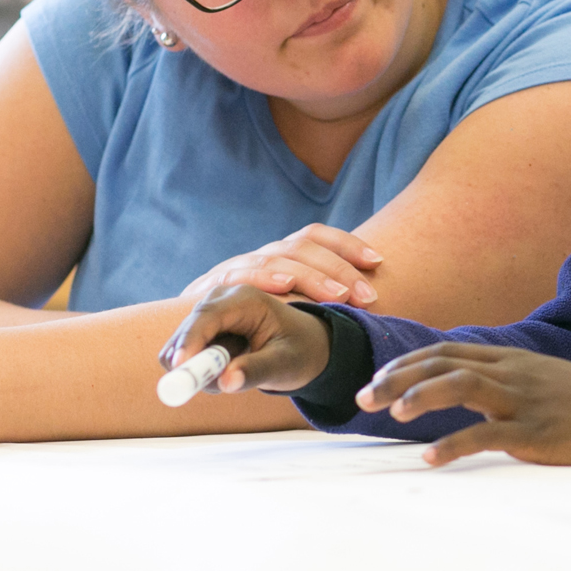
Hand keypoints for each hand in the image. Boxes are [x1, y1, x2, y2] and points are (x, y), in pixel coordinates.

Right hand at [160, 285, 330, 392]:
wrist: (305, 344)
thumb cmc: (300, 350)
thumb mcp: (284, 364)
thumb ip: (255, 371)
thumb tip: (225, 381)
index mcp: (246, 299)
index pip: (207, 316)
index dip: (190, 341)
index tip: (179, 368)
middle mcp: (222, 298)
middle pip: (186, 330)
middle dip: (192, 362)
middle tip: (218, 385)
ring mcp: (209, 310)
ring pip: (180, 346)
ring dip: (200, 368)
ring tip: (238, 370)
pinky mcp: (201, 326)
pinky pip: (184, 352)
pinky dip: (200, 368)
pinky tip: (229, 366)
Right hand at [181, 223, 381, 306]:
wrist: (191, 335)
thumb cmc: (249, 323)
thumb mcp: (285, 306)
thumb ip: (314, 295)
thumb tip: (368, 288)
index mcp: (281, 254)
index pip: (316, 235)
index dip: (347, 244)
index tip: (378, 261)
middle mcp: (260, 255)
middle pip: (302, 246)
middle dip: (338, 269)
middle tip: (366, 296)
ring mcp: (235, 268)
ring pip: (276, 258)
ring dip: (311, 277)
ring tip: (339, 297)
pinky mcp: (209, 288)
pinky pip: (238, 276)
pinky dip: (261, 277)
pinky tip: (283, 285)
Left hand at [355, 343, 570, 466]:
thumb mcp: (535, 378)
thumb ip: (498, 379)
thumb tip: (459, 385)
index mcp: (507, 360)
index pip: (445, 352)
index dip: (407, 363)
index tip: (377, 378)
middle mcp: (509, 373)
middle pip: (443, 364)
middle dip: (398, 378)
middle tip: (364, 397)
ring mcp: (521, 399)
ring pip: (462, 386)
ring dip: (422, 396)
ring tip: (393, 413)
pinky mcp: (534, 430)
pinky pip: (488, 434)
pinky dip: (456, 444)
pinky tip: (431, 457)